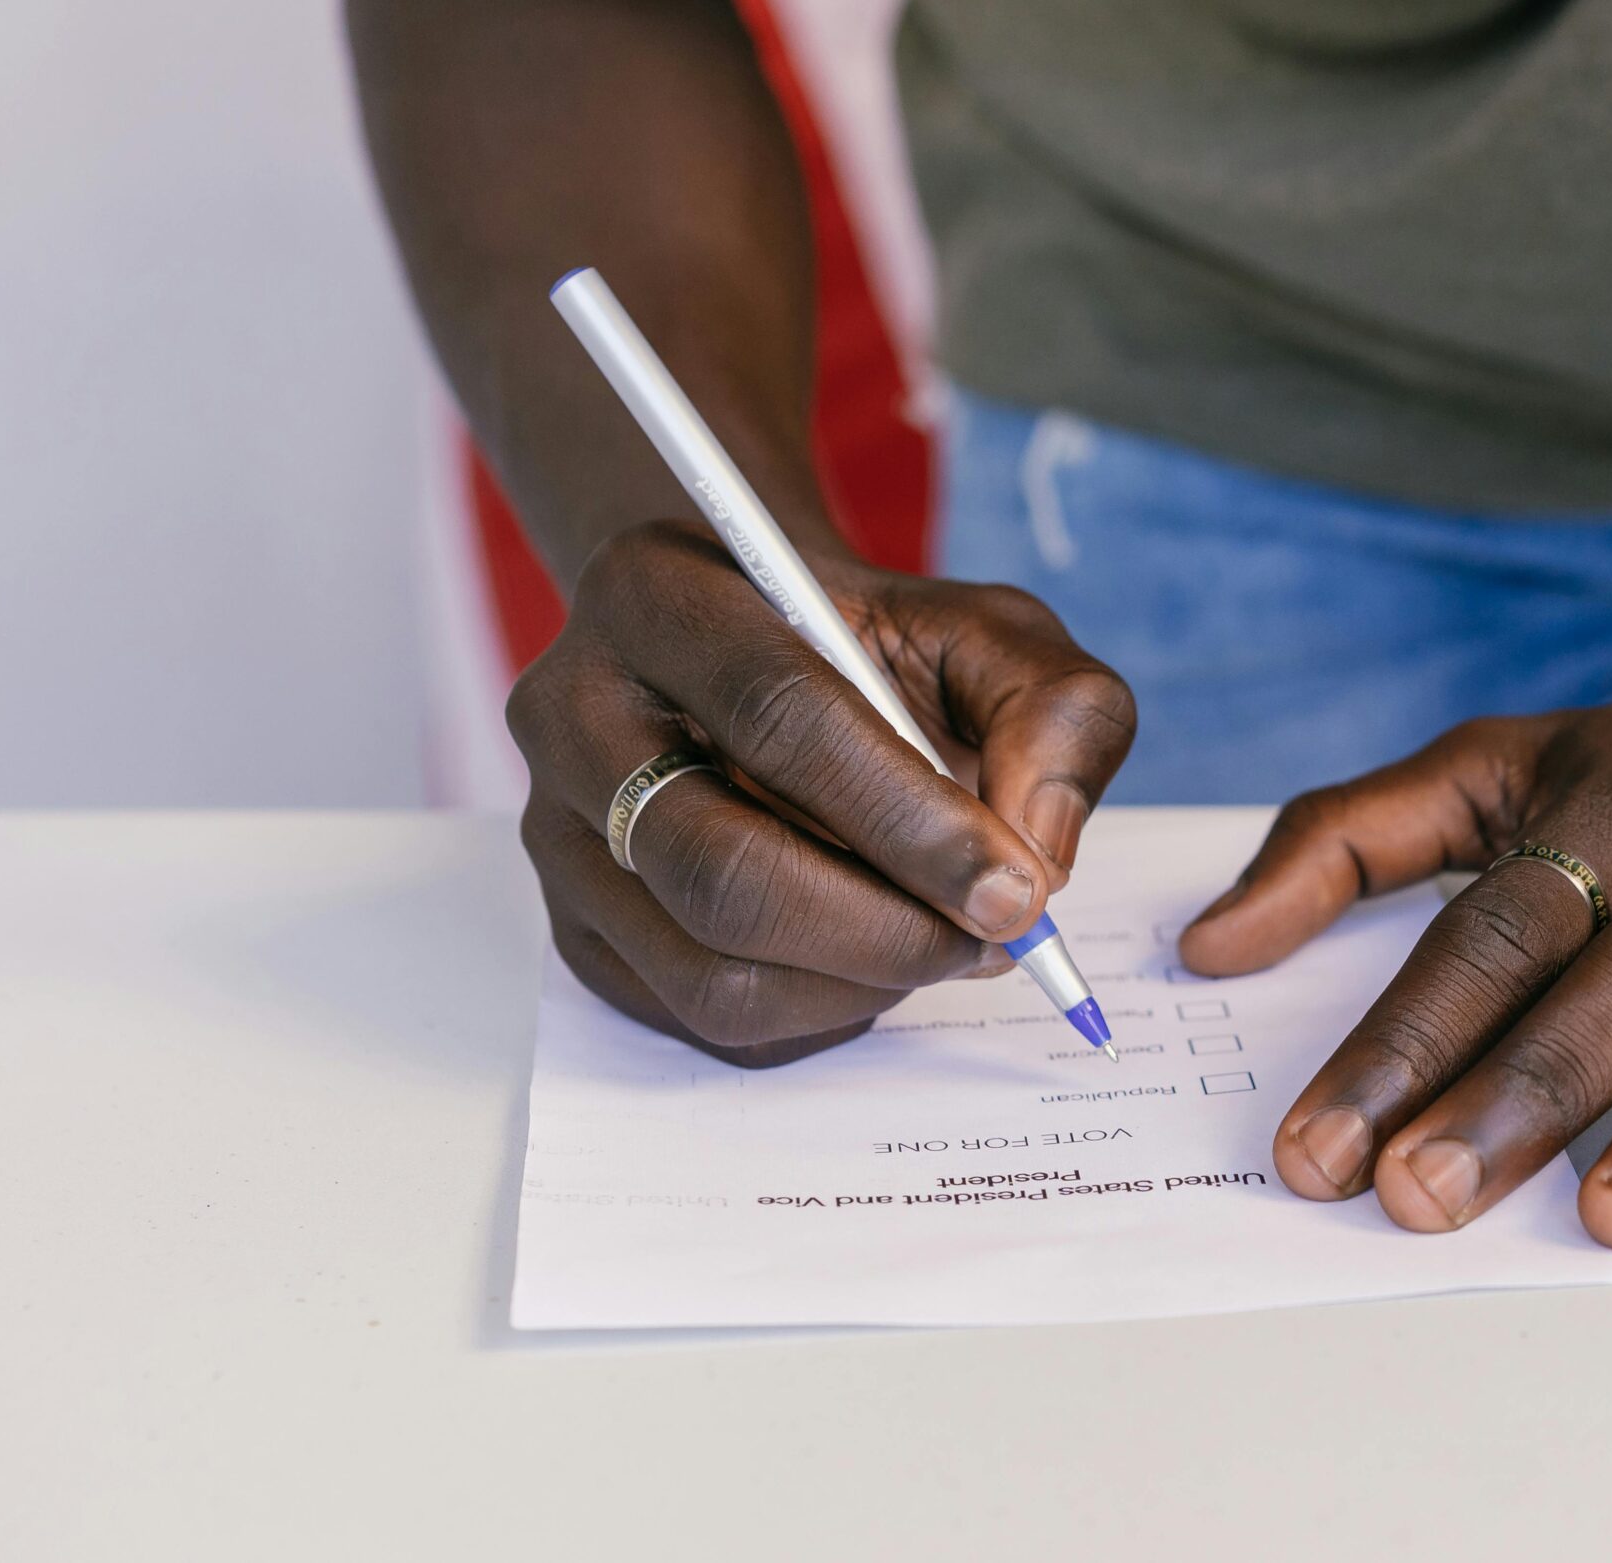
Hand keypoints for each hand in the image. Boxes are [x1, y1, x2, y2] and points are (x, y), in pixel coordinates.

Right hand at [511, 520, 1134, 1066]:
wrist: (760, 656)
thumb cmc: (873, 647)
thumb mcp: (987, 632)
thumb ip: (1051, 712)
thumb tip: (1039, 853)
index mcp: (658, 595)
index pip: (777, 714)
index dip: (908, 818)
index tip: (1017, 889)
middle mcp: (574, 714)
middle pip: (721, 868)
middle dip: (885, 930)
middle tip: (994, 938)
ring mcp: (559, 834)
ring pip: (708, 968)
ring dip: (859, 983)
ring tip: (944, 940)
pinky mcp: (577, 928)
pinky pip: (700, 1017)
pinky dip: (818, 1012)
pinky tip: (874, 956)